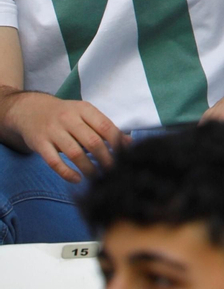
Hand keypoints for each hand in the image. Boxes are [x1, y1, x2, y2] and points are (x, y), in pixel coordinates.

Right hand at [1, 91, 125, 181]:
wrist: (30, 110)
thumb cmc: (65, 114)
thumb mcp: (85, 114)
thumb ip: (105, 127)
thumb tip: (129, 142)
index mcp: (84, 109)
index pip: (105, 126)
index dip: (116, 143)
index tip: (124, 156)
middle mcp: (69, 118)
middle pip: (92, 141)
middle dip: (105, 158)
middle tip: (113, 171)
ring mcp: (53, 131)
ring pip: (74, 153)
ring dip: (88, 168)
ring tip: (97, 177)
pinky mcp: (39, 144)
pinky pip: (54, 161)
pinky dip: (66, 172)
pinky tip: (77, 179)